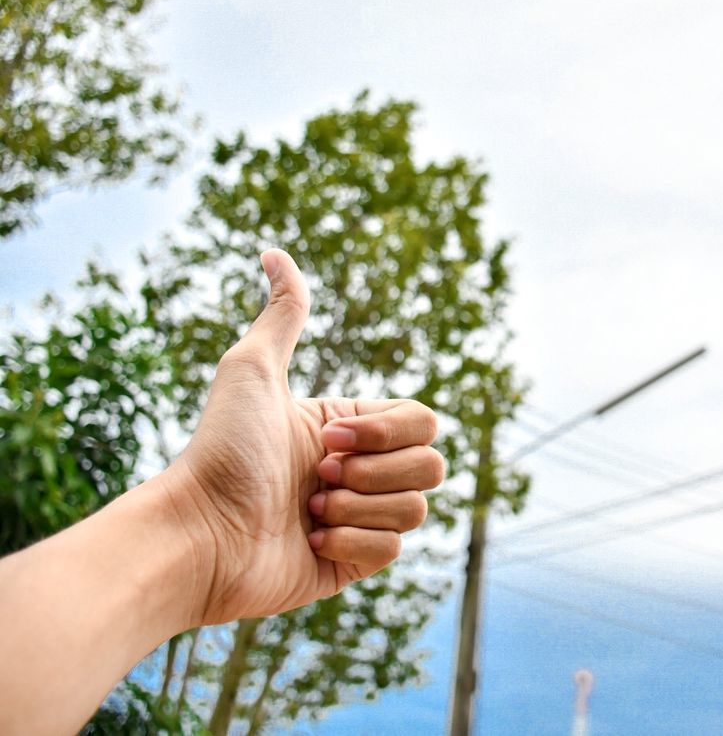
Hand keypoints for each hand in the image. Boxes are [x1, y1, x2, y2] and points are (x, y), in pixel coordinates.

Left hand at [160, 249, 445, 625]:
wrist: (198, 534)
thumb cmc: (220, 451)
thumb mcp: (252, 369)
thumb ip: (282, 314)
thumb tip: (273, 251)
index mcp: (351, 428)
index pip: (422, 421)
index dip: (383, 430)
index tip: (326, 436)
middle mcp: (360, 472)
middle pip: (431, 465)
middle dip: (373, 471)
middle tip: (316, 476)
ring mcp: (359, 521)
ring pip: (416, 510)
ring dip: (356, 509)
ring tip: (307, 512)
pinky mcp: (352, 565)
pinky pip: (393, 551)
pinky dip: (351, 544)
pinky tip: (308, 543)